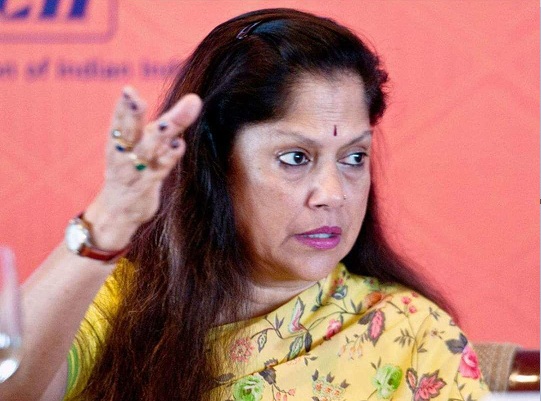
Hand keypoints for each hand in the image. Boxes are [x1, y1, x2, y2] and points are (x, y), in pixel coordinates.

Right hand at [84, 87, 202, 249]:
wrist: (118, 210)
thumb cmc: (132, 169)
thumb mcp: (140, 145)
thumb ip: (161, 125)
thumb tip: (193, 100)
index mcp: (119, 140)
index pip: (120, 120)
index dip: (123, 106)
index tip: (128, 90)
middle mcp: (124, 153)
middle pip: (130, 130)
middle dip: (132, 114)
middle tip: (136, 99)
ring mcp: (135, 169)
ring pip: (147, 149)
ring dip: (158, 136)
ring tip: (166, 123)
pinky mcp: (148, 184)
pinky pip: (160, 169)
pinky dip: (169, 157)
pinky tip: (179, 145)